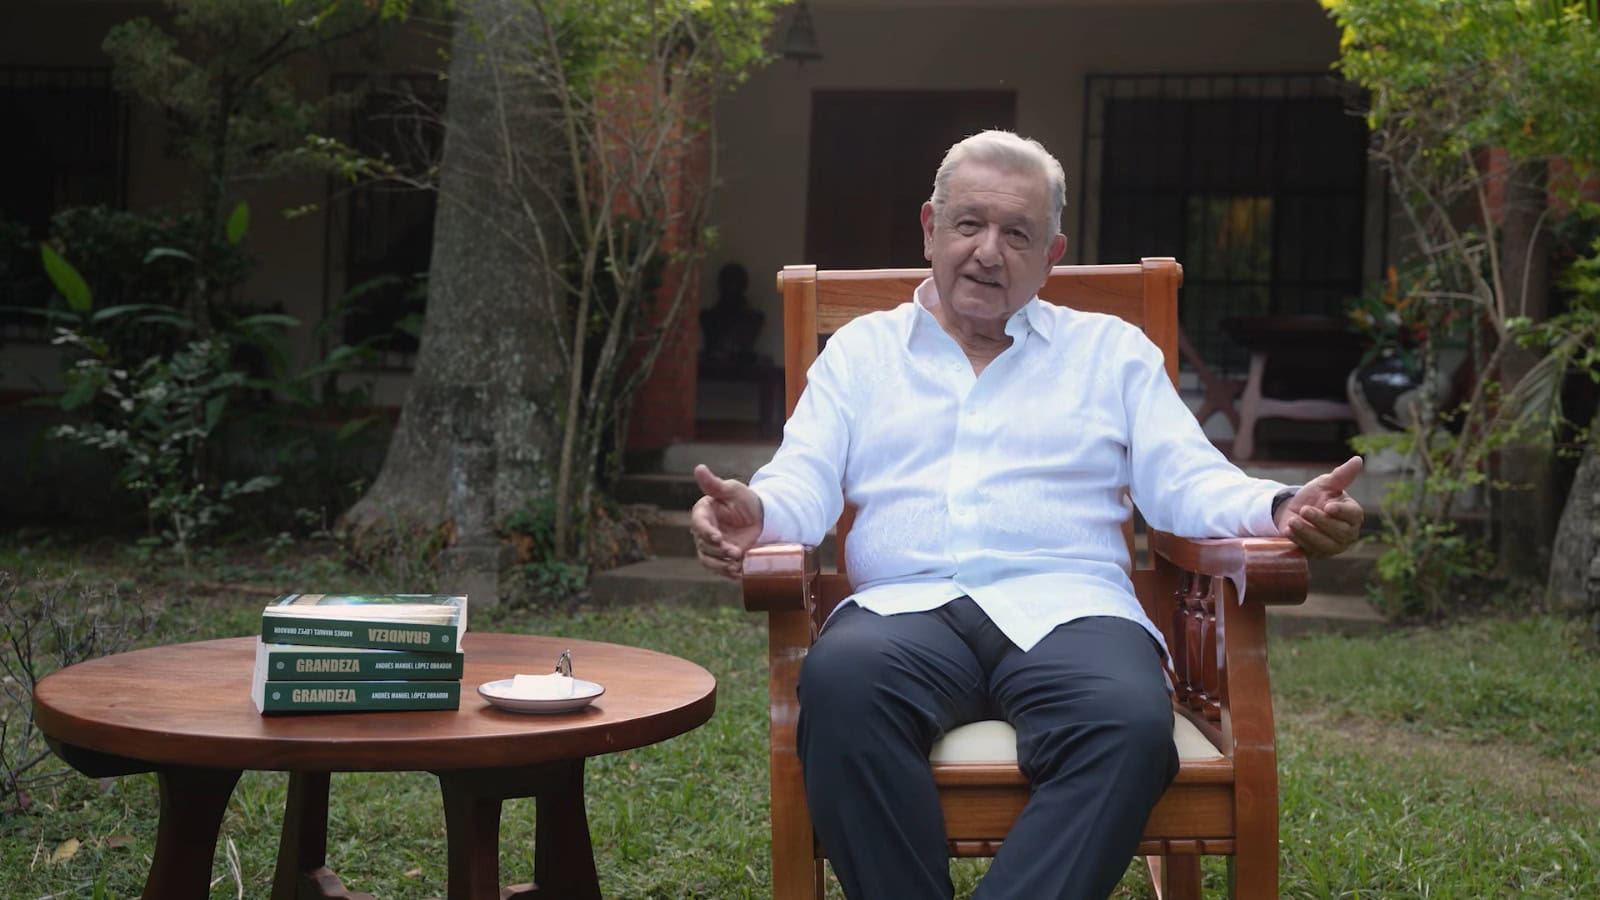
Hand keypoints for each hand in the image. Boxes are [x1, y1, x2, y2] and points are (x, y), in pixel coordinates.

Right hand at [688, 464, 763, 579]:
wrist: (762, 518)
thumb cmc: (746, 501)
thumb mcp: (733, 490)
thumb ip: (715, 484)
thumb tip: (699, 468)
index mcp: (703, 513)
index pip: (699, 524)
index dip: (705, 532)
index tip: (717, 538)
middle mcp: (703, 532)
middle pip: (703, 545)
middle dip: (718, 551)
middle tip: (735, 553)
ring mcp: (712, 547)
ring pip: (709, 560)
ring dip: (721, 565)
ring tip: (736, 566)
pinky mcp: (722, 558)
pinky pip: (719, 569)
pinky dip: (727, 573)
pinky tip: (738, 573)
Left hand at [1275, 455, 1364, 558]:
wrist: (1292, 510)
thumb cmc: (1314, 496)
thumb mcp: (1325, 484)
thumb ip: (1341, 475)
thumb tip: (1358, 460)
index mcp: (1353, 514)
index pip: (1354, 515)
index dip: (1342, 512)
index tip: (1328, 506)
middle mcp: (1347, 533)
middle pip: (1340, 532)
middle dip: (1320, 521)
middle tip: (1304, 509)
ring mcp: (1332, 546)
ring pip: (1324, 544)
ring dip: (1307, 533)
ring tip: (1292, 521)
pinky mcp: (1317, 554)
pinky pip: (1310, 551)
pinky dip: (1298, 541)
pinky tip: (1288, 531)